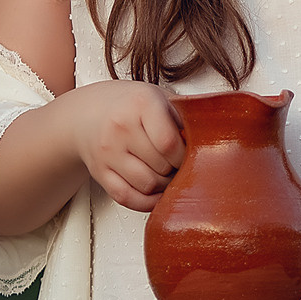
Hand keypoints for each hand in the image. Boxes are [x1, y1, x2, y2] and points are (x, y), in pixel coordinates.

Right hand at [65, 81, 184, 211]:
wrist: (87, 113)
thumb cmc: (130, 105)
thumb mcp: (159, 97)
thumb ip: (184, 114)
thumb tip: (214, 137)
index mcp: (140, 104)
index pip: (169, 143)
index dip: (185, 155)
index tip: (190, 154)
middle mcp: (120, 128)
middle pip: (160, 166)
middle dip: (176, 170)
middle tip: (180, 165)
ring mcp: (107, 152)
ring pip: (146, 185)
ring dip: (163, 186)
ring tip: (167, 174)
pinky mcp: (99, 172)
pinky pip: (126, 198)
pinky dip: (146, 202)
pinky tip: (155, 191)